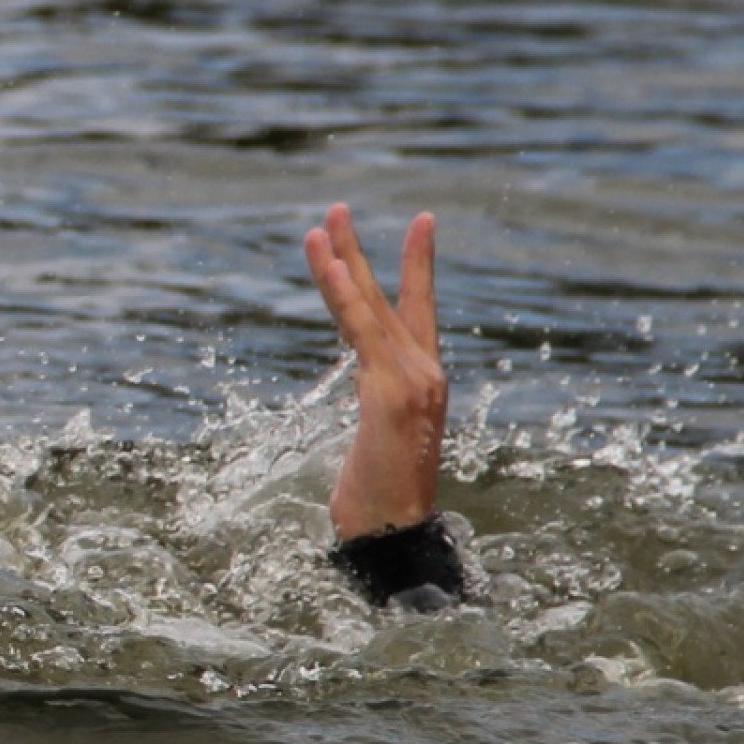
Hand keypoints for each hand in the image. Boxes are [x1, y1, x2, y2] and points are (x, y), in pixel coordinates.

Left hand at [304, 204, 447, 539]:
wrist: (397, 535)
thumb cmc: (382, 502)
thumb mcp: (377, 441)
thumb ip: (375, 407)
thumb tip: (366, 399)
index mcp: (422, 380)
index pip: (419, 309)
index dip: (417, 264)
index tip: (420, 222)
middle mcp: (424, 372)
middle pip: (386, 296)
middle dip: (357, 250)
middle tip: (336, 208)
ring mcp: (410, 380)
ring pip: (368, 306)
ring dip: (341, 261)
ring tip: (319, 226)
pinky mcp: (388, 392)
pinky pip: (359, 330)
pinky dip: (341, 293)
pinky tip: (325, 263)